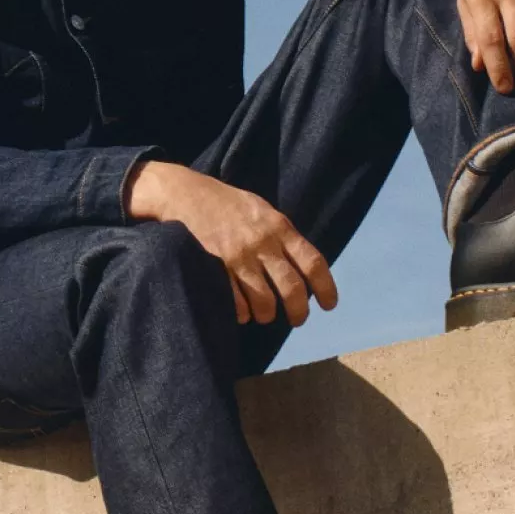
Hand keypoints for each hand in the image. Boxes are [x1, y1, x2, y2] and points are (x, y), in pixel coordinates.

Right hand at [124, 161, 338, 327]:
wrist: (185, 194)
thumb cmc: (227, 203)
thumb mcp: (262, 210)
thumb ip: (282, 235)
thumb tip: (304, 264)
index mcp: (279, 227)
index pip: (313, 262)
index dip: (326, 288)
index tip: (329, 304)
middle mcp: (262, 243)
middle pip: (292, 288)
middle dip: (298, 312)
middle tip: (297, 319)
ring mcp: (238, 256)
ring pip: (264, 301)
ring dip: (267, 315)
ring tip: (265, 315)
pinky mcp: (216, 267)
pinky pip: (236, 303)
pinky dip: (242, 313)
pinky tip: (242, 310)